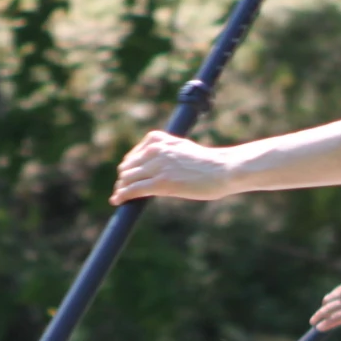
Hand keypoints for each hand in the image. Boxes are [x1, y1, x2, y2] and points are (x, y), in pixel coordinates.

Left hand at [113, 130, 242, 203]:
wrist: (223, 169)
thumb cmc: (208, 163)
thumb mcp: (182, 149)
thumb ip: (167, 153)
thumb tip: (156, 168)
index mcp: (159, 139)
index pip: (134, 155)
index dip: (128, 169)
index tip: (127, 178)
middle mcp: (155, 150)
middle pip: (127, 167)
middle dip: (123, 179)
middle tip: (121, 190)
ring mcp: (157, 166)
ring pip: (127, 178)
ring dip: (121, 188)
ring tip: (119, 197)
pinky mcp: (160, 183)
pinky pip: (133, 189)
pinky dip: (122, 195)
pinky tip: (117, 201)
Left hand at [312, 278, 340, 329]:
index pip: (335, 294)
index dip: (330, 302)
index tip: (327, 307)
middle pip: (328, 301)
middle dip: (322, 310)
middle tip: (315, 317)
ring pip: (327, 310)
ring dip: (319, 317)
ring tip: (313, 322)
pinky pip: (332, 319)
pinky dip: (325, 324)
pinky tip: (319, 328)